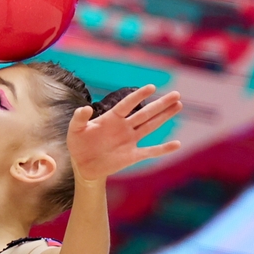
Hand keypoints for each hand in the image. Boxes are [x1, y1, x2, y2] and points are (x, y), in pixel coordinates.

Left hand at [67, 84, 181, 181]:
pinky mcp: (132, 156)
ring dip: (164, 117)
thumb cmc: (79, 144)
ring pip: (151, 126)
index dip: (138, 96)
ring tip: (178, 105)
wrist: (82, 165)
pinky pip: (150, 151)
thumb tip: (85, 108)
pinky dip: (163, 149)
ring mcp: (130, 141)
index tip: (152, 87)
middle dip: (160, 104)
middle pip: (145, 113)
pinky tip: (177, 144)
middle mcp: (124, 127)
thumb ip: (79, 118)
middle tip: (176, 94)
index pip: (127, 104)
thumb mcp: (75, 129)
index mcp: (111, 118)